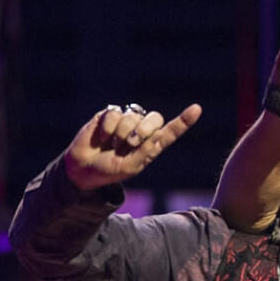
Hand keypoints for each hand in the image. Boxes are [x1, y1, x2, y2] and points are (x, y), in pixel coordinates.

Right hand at [64, 102, 201, 192]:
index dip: (183, 121)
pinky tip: (101, 138)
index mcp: (152, 145)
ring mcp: (126, 121)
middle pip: (154, 118)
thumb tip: (156, 134)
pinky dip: (107, 129)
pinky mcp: (109, 115)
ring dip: (120, 134)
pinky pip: (114, 114)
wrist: (83, 168)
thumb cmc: (110, 171)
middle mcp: (141, 130)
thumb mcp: (131, 166)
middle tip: (129, 145)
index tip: (196, 109)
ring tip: (111, 145)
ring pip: (132, 117)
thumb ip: (145, 150)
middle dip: (143, 131)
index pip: (170, 132)